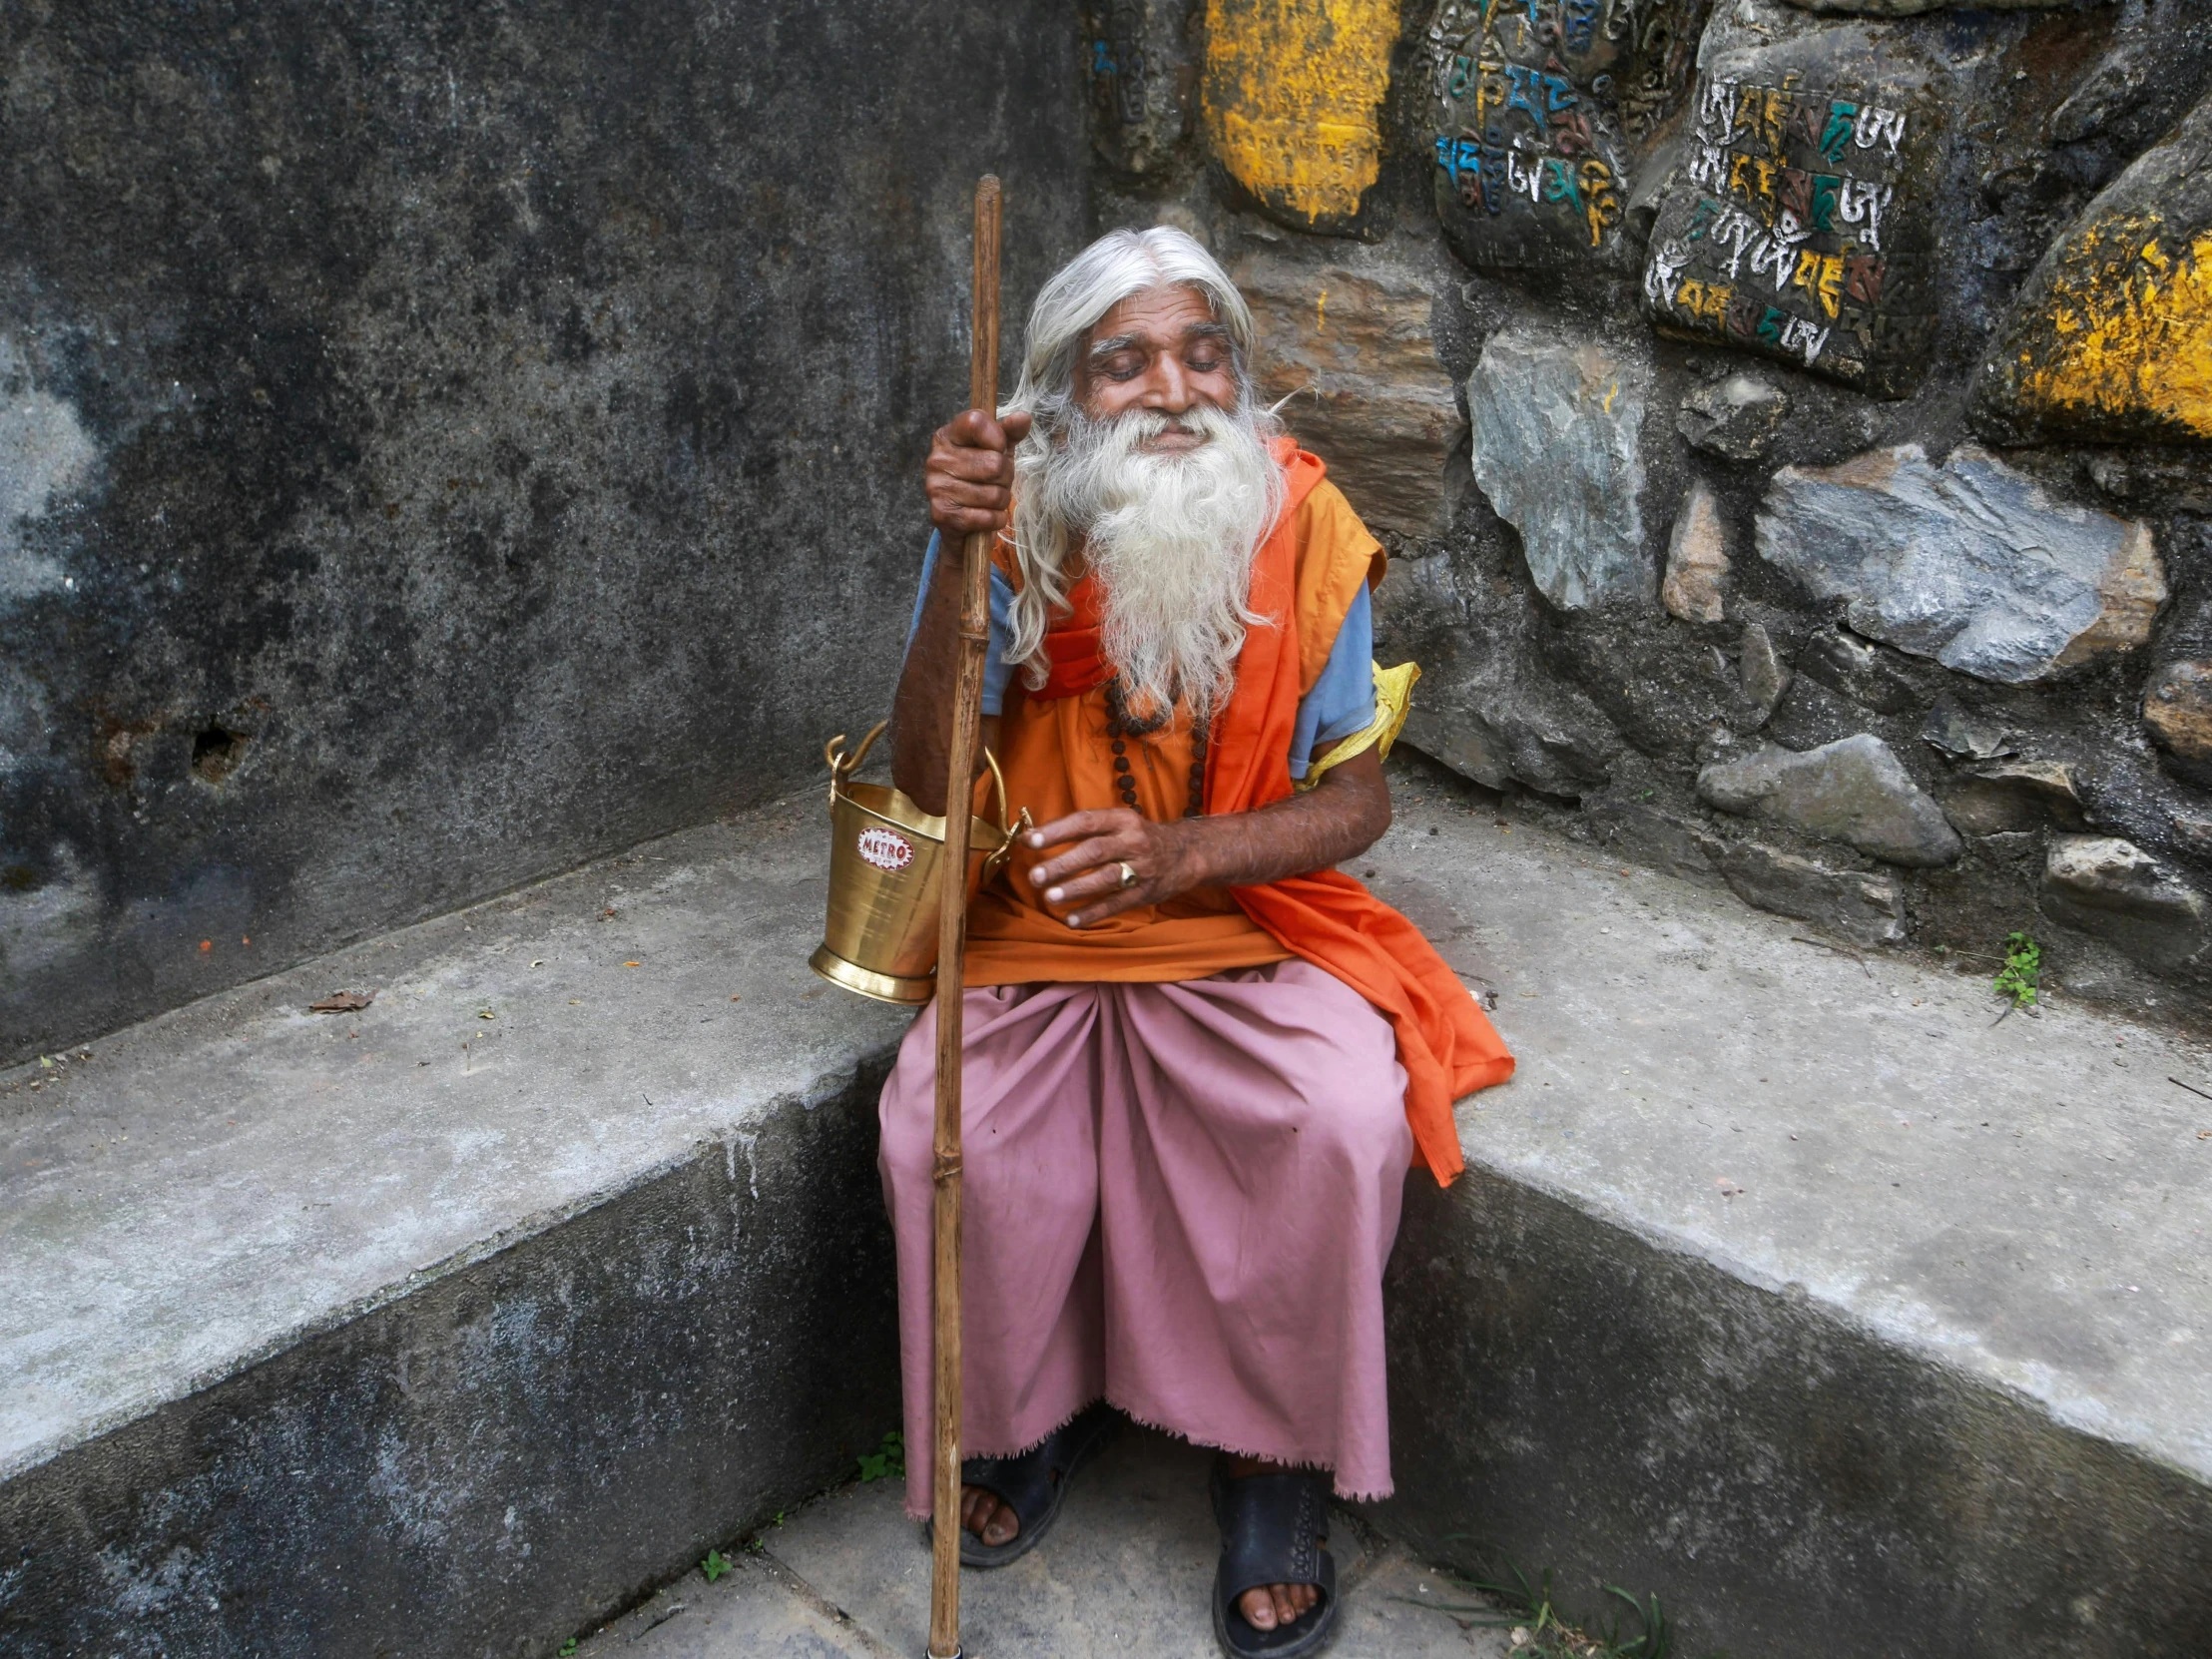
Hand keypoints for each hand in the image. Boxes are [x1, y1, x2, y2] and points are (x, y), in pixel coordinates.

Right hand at [924, 407, 1034, 540]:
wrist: (960, 519)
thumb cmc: (980, 477)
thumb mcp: (995, 450)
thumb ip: (1009, 432)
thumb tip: (1024, 417)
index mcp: (947, 436)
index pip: (976, 421)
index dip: (997, 437)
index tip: (999, 449)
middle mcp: (937, 459)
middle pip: (994, 464)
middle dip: (1005, 477)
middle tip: (997, 481)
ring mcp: (937, 487)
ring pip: (994, 494)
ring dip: (1001, 501)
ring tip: (991, 500)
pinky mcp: (942, 515)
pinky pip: (987, 517)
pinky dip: (996, 520)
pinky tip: (987, 516)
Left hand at [1023, 809, 1205, 926]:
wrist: (1185, 853)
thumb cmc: (1137, 837)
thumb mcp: (1117, 823)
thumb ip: (1082, 830)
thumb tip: (1033, 837)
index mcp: (1121, 819)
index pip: (1085, 822)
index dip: (1057, 831)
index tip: (1030, 841)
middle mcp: (1132, 841)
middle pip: (1095, 852)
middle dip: (1063, 864)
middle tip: (1035, 876)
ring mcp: (1141, 868)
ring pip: (1106, 878)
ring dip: (1076, 888)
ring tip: (1050, 897)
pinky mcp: (1145, 893)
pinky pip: (1117, 904)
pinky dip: (1093, 913)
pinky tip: (1072, 920)